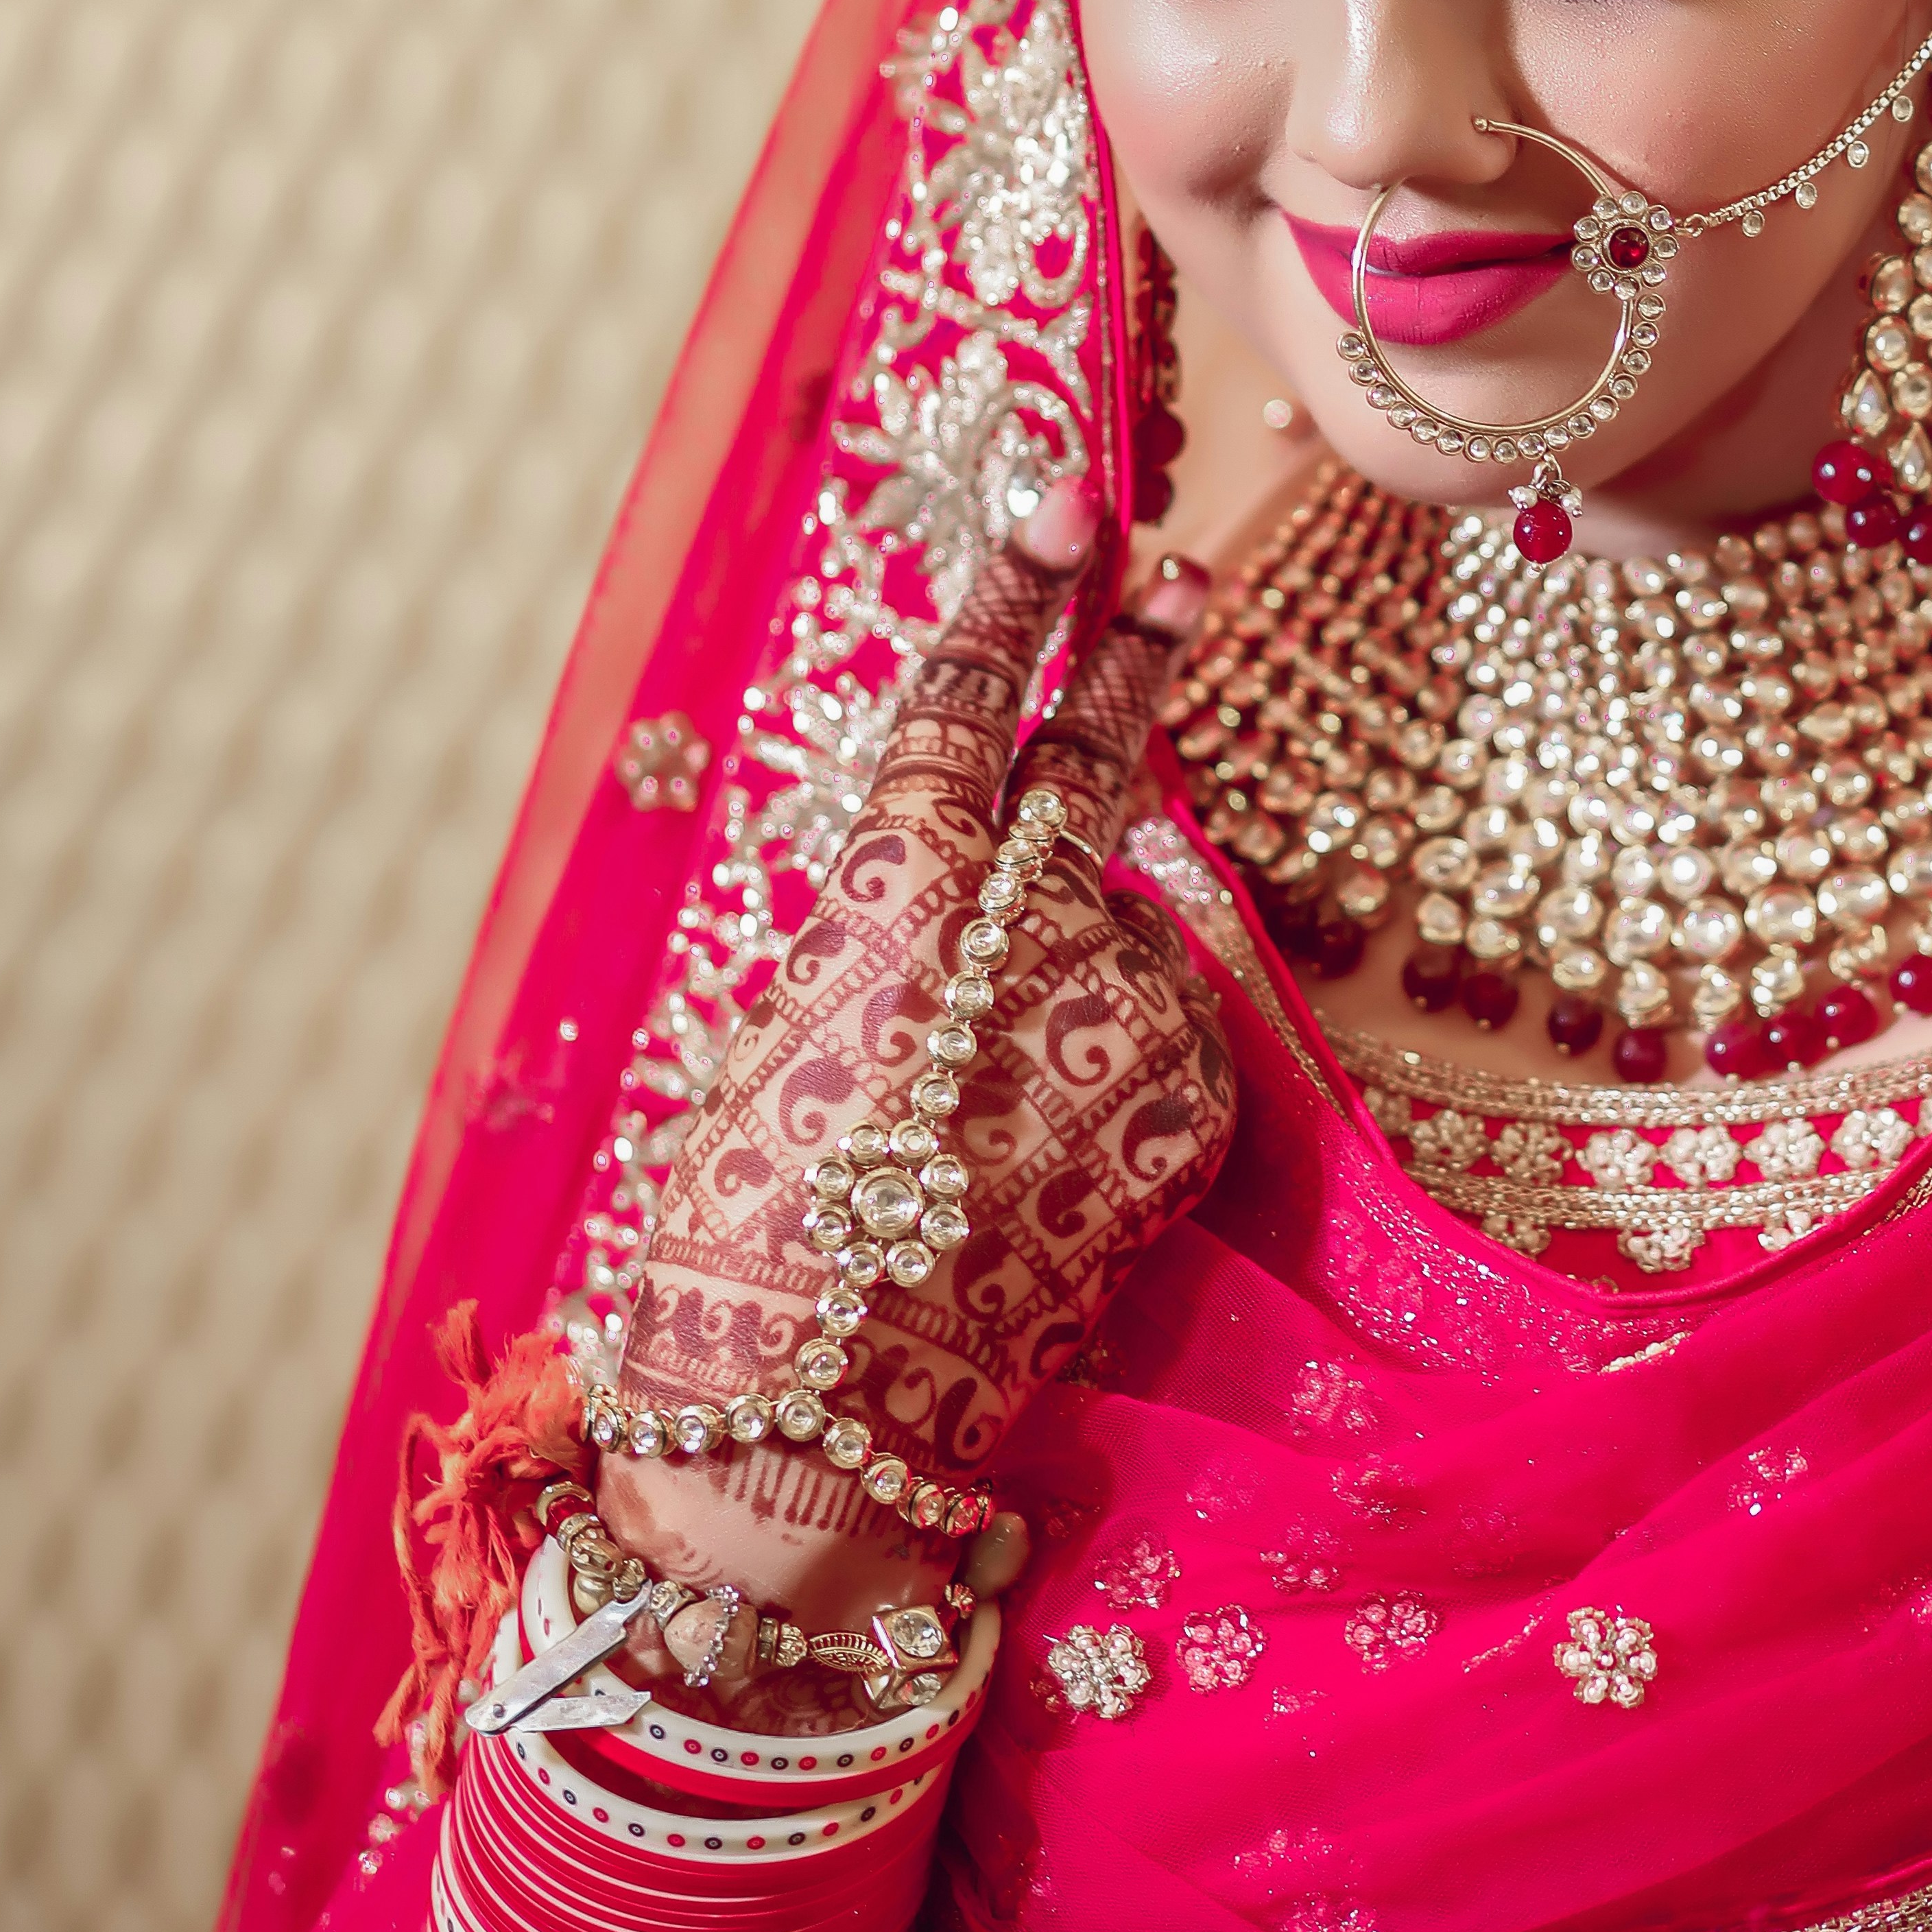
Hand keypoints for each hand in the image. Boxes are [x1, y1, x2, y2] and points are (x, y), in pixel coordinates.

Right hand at [597, 482, 1232, 1662]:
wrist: (817, 1435)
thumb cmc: (748, 1226)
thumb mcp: (792, 1021)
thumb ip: (900, 919)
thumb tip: (988, 860)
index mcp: (902, 904)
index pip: (968, 708)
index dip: (1013, 592)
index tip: (1062, 495)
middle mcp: (1034, 944)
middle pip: (1098, 764)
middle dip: (1132, 654)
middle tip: (1175, 568)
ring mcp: (1126, 1033)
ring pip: (1110, 938)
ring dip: (1063, 969)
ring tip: (972, 1095)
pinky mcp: (1183, 1118)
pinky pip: (1148, 1037)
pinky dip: (1101, 1056)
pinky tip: (1028, 1145)